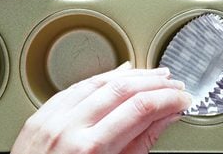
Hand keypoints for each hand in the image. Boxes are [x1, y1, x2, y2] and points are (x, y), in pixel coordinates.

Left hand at [12, 63, 191, 153]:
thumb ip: (141, 143)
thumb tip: (165, 117)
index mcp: (91, 150)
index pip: (139, 108)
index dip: (167, 99)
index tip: (182, 100)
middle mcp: (68, 128)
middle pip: (121, 89)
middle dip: (154, 83)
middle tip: (175, 86)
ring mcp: (50, 119)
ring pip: (98, 81)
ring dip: (132, 75)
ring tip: (154, 76)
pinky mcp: (40, 115)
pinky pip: (74, 87)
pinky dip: (101, 78)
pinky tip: (118, 75)